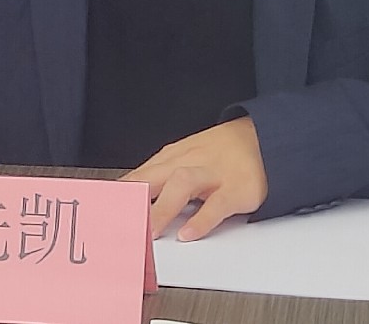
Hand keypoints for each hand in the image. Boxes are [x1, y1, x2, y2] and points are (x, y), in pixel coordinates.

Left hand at [125, 116, 267, 240]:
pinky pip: (217, 205)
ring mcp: (213, 174)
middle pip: (155, 177)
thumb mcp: (187, 156)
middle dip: (134, 200)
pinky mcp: (237, 189)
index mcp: (174, 156)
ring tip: (151, 231)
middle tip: (118, 222)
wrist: (266, 136)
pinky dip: (202, 219)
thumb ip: (162, 175)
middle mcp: (190, 162)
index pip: (140, 175)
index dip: (120, 194)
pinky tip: (189, 233)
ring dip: (164, 208)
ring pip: (182, 185)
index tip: (102, 210)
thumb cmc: (221, 151)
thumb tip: (131, 195)